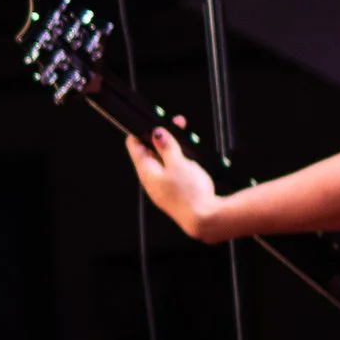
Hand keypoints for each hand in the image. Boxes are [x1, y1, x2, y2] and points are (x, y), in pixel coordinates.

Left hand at [127, 125, 221, 239]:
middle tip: (177, 124)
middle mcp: (152, 179)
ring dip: (173, 147)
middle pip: (151, 151)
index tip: (152, 120)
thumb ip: (166, 146)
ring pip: (164, 160)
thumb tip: (157, 133)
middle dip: (163, 136)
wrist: (205, 218)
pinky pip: (173, 170)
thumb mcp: (177, 163)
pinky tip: (189, 157)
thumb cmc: (190, 194)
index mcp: (146, 172)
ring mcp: (163, 185)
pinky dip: (180, 160)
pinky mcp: (175, 190)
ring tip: (186, 140)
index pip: (134, 145)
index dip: (141, 130)